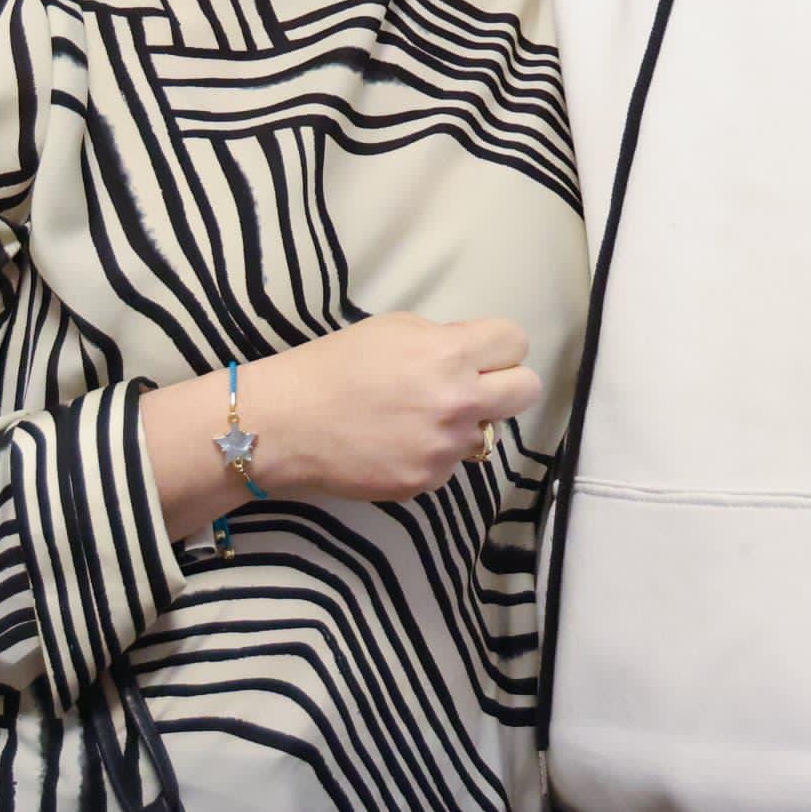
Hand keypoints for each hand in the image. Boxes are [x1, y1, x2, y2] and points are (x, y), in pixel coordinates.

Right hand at [141, 317, 541, 531]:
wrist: (284, 424)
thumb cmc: (331, 367)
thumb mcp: (391, 330)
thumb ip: (441, 339)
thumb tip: (470, 354)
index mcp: (449, 354)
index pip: (515, 342)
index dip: (498, 346)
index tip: (480, 354)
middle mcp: (457, 401)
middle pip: (526, 390)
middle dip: (505, 385)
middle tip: (473, 387)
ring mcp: (444, 447)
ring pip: (486, 432)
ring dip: (463, 424)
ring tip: (417, 419)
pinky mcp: (426, 481)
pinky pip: (450, 464)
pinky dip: (431, 454)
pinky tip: (394, 444)